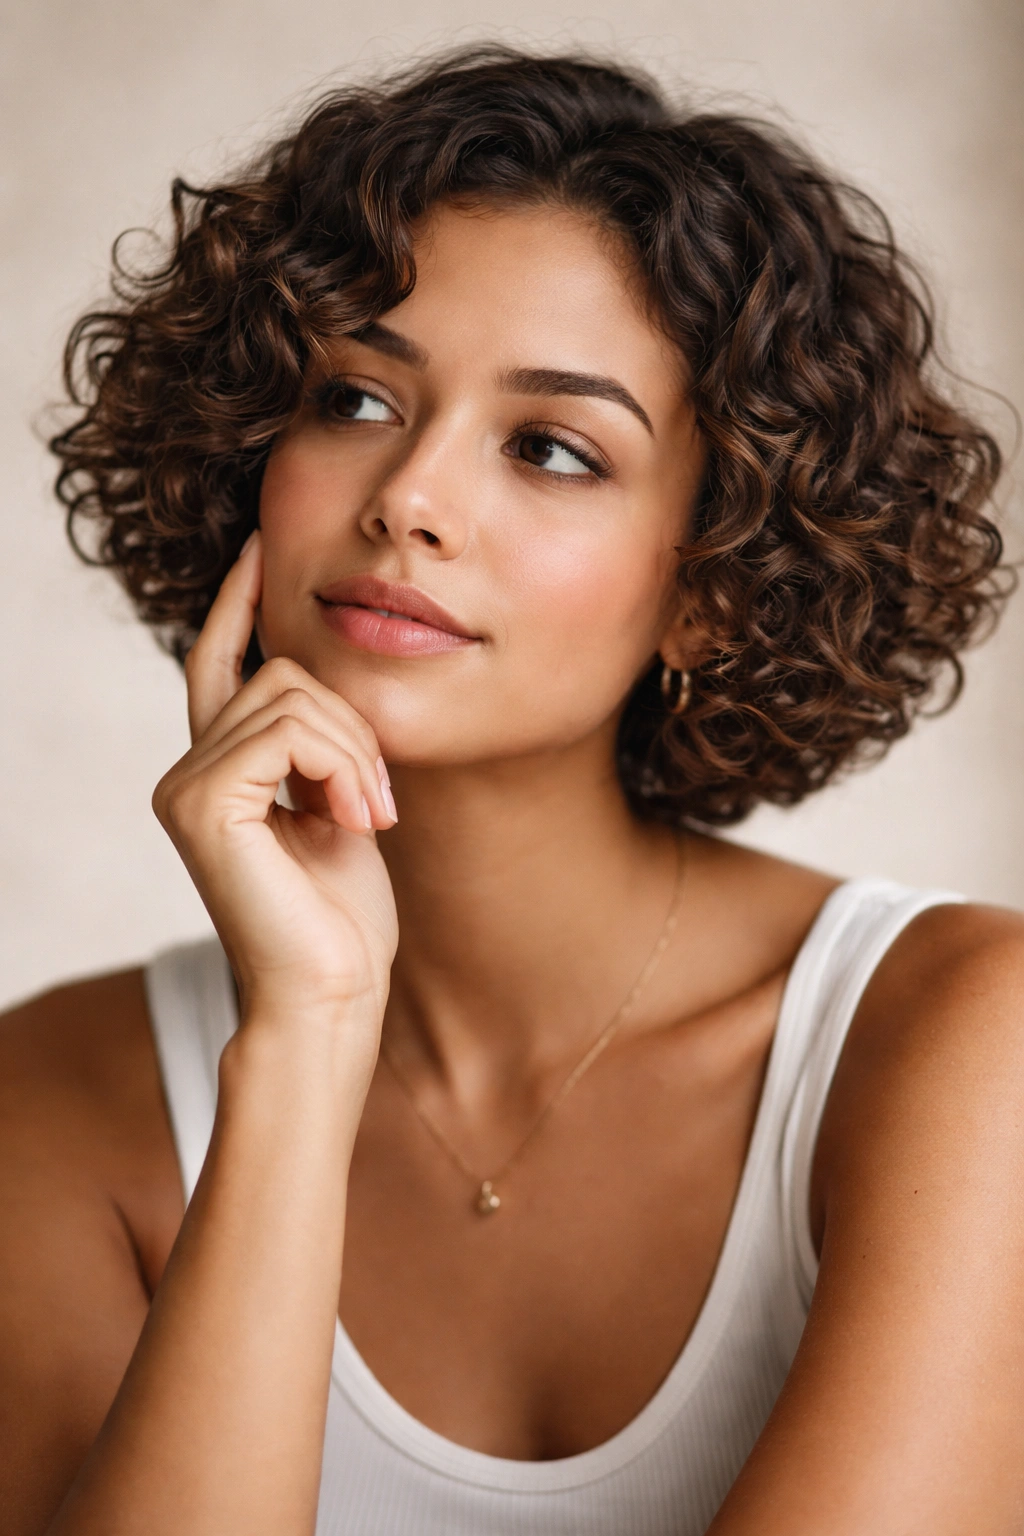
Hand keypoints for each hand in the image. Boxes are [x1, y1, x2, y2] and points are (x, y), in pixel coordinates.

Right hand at [153, 532, 398, 1051]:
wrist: (333, 993)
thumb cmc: (342, 916)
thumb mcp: (337, 806)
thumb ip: (315, 747)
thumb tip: (316, 681)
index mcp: (216, 770)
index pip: (222, 661)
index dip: (238, 601)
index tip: (261, 543)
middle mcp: (186, 770)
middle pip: (282, 672)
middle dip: (353, 726)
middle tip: (378, 800)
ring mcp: (186, 784)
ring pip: (293, 694)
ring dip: (356, 752)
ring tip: (371, 816)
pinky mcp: (204, 802)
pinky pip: (288, 729)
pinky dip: (341, 766)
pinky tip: (356, 819)